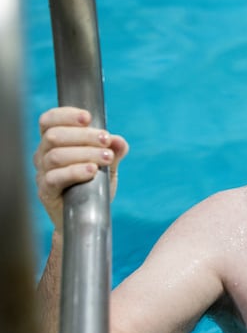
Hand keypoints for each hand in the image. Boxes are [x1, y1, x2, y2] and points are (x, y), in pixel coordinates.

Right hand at [33, 106, 128, 232]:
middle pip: (54, 136)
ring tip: (106, 158)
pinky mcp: (46, 192)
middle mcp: (44, 155)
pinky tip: (92, 171)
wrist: (88, 217)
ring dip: (84, 153)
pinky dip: (75, 171)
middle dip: (84, 135)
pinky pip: (55, 178)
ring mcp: (43, 174)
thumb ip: (115, 151)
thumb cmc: (95, 186)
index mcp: (55, 143)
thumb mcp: (109, 166)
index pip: (49, 120)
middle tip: (106, 140)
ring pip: (55, 156)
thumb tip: (118, 140)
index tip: (88, 118)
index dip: (66, 115)